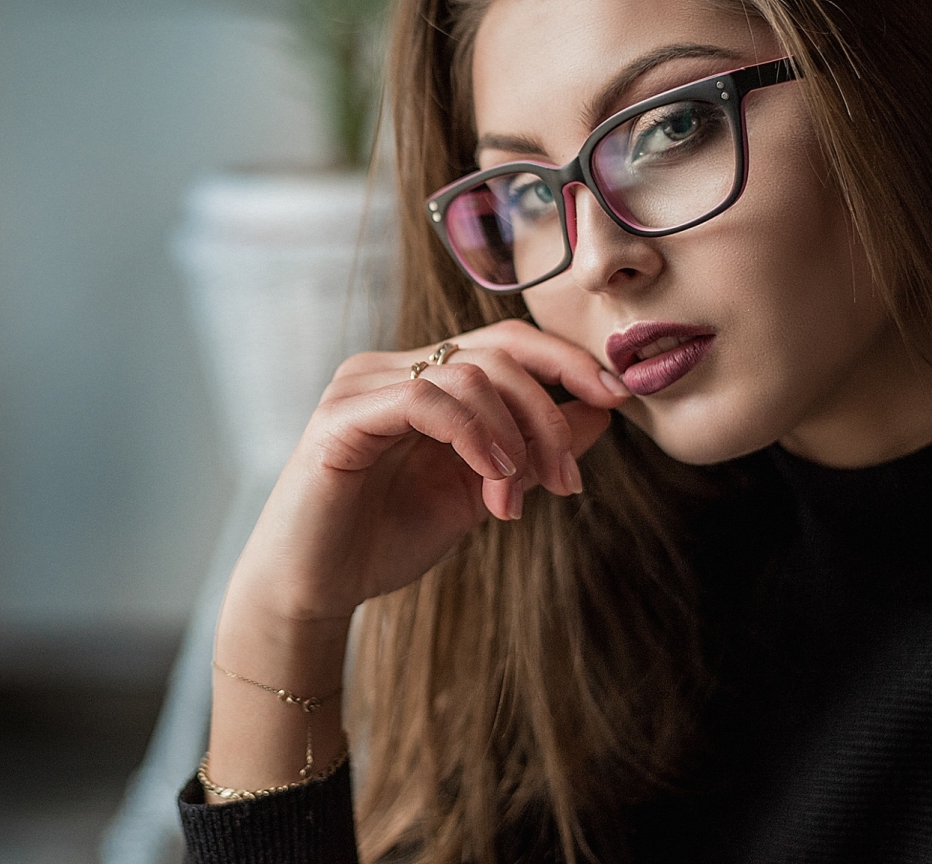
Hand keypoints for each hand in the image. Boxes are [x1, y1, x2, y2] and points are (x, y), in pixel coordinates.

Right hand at [225, 318, 631, 624]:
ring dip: (513, 438)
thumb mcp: (482, 490)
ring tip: (513, 501)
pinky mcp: (342, 416)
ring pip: (469, 373)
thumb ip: (532, 449)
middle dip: (549, 414)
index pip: (505, 342)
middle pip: (498, 352)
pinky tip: (490, 478)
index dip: (566, 361)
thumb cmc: (387, 539)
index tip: (617, 397)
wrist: (313, 590)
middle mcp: (391, 368)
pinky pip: (427, 400)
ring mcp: (363, 385)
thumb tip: (600, 409)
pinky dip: (473, 436)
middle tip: (566, 480)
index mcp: (422, 378)